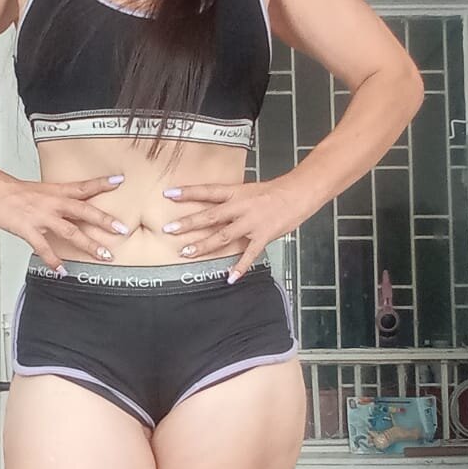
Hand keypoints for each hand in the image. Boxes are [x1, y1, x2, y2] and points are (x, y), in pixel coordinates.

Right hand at [0, 173, 130, 271]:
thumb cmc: (13, 191)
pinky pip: (44, 248)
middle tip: (122, 229)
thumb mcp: (41, 191)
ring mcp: (41, 217)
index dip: (101, 183)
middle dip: (104, 221)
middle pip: (84, 211)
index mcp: (56, 191)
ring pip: (71, 231)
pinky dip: (53, 260)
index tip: (118, 181)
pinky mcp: (28, 229)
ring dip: (89, 245)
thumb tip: (72, 209)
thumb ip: (58, 200)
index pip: (82, 186)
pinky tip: (62, 270)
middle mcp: (53, 203)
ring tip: (104, 255)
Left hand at [160, 176, 303, 281]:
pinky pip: (249, 254)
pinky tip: (230, 278)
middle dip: (189, 223)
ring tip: (186, 253)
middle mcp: (241, 207)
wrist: (299, 193)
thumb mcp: (248, 190)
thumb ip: (231, 200)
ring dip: (204, 245)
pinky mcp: (263, 236)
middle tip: (169, 229)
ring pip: (223, 236)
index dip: (188, 192)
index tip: (168, 194)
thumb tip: (212, 207)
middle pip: (210, 216)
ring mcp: (251, 223)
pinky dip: (239, 267)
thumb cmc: (274, 191)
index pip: (208, 191)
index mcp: (236, 192)